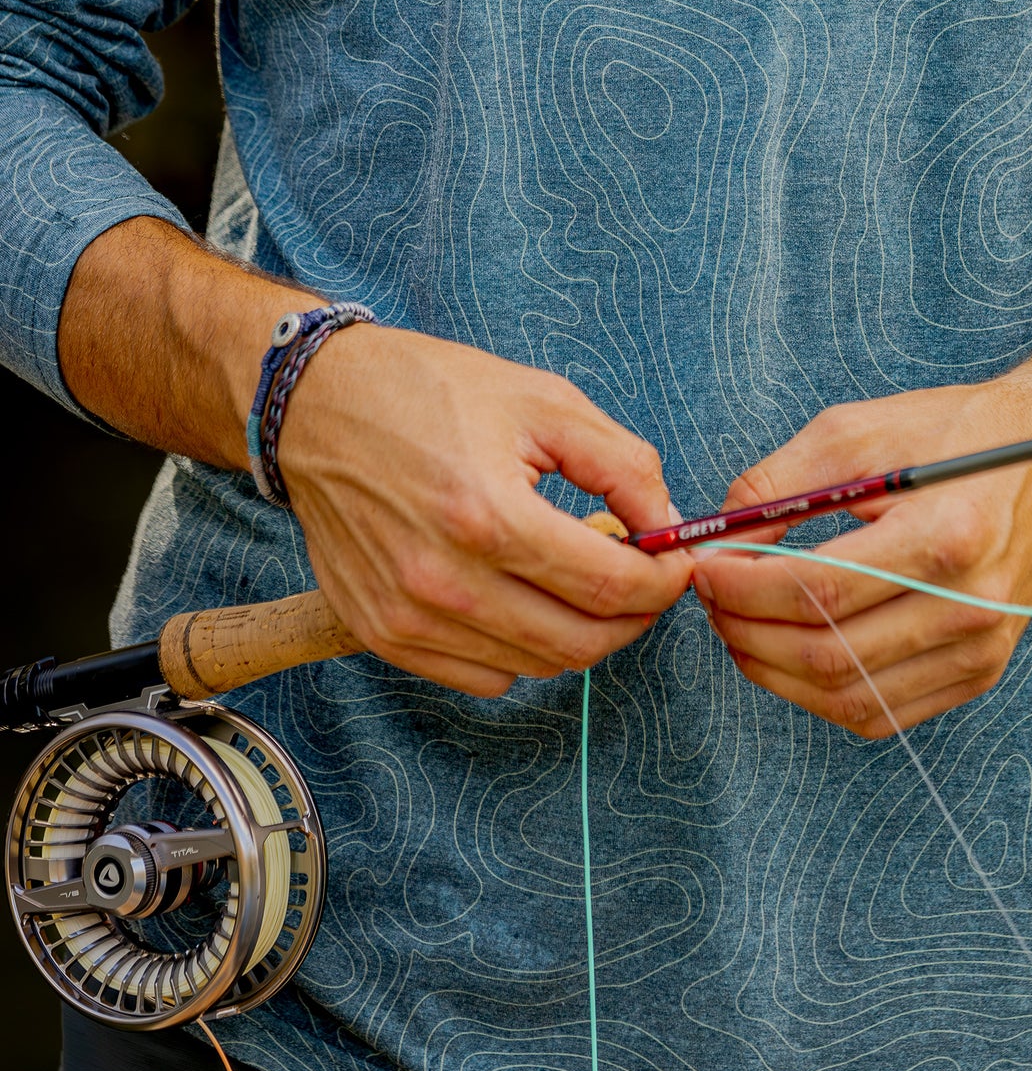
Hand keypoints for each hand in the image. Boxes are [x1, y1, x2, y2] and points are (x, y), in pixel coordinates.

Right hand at [277, 326, 691, 696]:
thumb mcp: (542, 401)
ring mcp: (408, 617)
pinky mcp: (382, 634)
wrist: (316, 406)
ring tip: (582, 578)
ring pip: (538, 666)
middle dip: (634, 616)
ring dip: (580, 632)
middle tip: (646, 580)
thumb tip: (668, 524)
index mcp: (489, 515)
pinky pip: (483, 678)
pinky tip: (522, 598)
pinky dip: (521, 651)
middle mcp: (444, 580)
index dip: (663, 581)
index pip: (610, 586)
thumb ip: (621, 464)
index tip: (677, 562)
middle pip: (581, 642)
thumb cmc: (429, 392)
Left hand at [691, 382, 1031, 737]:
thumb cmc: (955, 436)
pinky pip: (876, 711)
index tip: (703, 567)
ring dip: (770, 668)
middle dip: (744, 630)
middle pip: (826, 653)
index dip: (742, 588)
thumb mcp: (857, 431)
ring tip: (738, 621)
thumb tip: (715, 541)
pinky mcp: (979, 673)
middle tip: (710, 596)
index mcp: (947, 535)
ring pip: (845, 696)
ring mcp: (981, 650)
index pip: (818, 591)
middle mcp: (972, 606)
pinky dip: (814, 692)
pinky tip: (786, 651)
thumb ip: (777, 485)